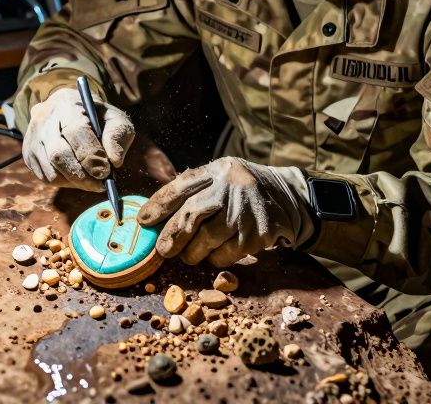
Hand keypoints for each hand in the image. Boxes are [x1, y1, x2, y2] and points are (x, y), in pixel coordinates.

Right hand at [22, 86, 133, 190]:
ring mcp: (33, 137)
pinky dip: (64, 182)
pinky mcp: (28, 153)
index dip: (91, 155)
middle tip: (99, 185)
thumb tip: (115, 162)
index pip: (76, 132)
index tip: (105, 172)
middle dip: (82, 175)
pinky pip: (45, 177)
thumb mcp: (114, 118)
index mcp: (68, 104)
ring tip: (90, 181)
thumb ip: (118, 136)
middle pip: (59, 154)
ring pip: (50, 170)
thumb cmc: (96, 117)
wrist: (68, 110)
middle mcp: (45, 119)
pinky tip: (76, 176)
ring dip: (74, 182)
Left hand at [137, 156, 315, 266]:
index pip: (180, 187)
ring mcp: (246, 211)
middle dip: (172, 236)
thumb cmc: (241, 191)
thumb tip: (154, 217)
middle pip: (191, 215)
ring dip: (192, 252)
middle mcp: (231, 187)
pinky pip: (226, 254)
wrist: (287, 197)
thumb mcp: (220, 179)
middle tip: (163, 250)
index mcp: (217, 171)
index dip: (158, 205)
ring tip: (189, 254)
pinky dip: (215, 259)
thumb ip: (192, 192)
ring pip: (206, 239)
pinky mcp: (258, 233)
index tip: (143, 221)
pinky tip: (214, 254)